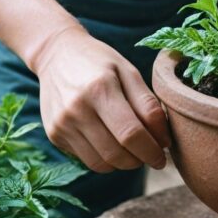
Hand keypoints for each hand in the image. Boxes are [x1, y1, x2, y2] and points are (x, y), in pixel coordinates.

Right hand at [30, 25, 170, 172]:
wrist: (56, 54)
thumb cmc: (100, 62)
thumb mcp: (129, 71)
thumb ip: (148, 105)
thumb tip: (163, 141)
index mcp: (99, 89)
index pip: (130, 134)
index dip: (151, 151)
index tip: (162, 157)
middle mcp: (76, 109)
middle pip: (116, 154)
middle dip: (140, 160)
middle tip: (150, 154)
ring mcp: (62, 124)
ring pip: (101, 163)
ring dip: (123, 163)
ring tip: (133, 150)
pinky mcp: (54, 134)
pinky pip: (86, 159)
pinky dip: (105, 159)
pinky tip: (111, 143)